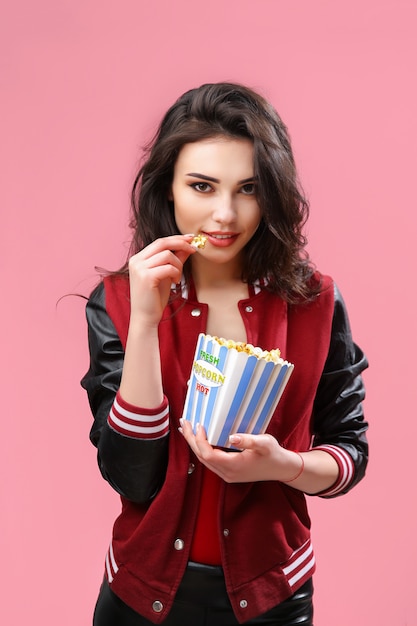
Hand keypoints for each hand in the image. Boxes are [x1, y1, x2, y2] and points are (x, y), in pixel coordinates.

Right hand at [128, 235, 195, 325]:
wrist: (145, 317)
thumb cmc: (154, 298)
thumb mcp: (166, 275)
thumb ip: (174, 260)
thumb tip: (187, 247)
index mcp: (138, 259)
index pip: (159, 242)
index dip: (176, 239)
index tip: (190, 239)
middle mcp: (136, 261)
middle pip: (162, 243)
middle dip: (180, 243)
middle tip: (194, 248)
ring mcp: (140, 268)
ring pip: (167, 255)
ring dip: (178, 265)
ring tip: (178, 277)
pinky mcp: (146, 277)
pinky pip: (169, 267)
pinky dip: (176, 273)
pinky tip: (175, 282)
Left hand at [179, 419, 301, 483]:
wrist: (281, 468)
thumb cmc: (273, 454)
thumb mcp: (264, 443)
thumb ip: (248, 440)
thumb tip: (232, 437)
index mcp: (234, 466)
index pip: (208, 454)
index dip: (200, 440)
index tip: (199, 424)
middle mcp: (227, 473)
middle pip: (202, 457)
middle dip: (191, 440)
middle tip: (184, 422)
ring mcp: (227, 474)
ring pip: (204, 460)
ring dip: (194, 444)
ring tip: (187, 429)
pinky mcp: (229, 473)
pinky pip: (210, 461)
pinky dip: (202, 449)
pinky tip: (200, 439)